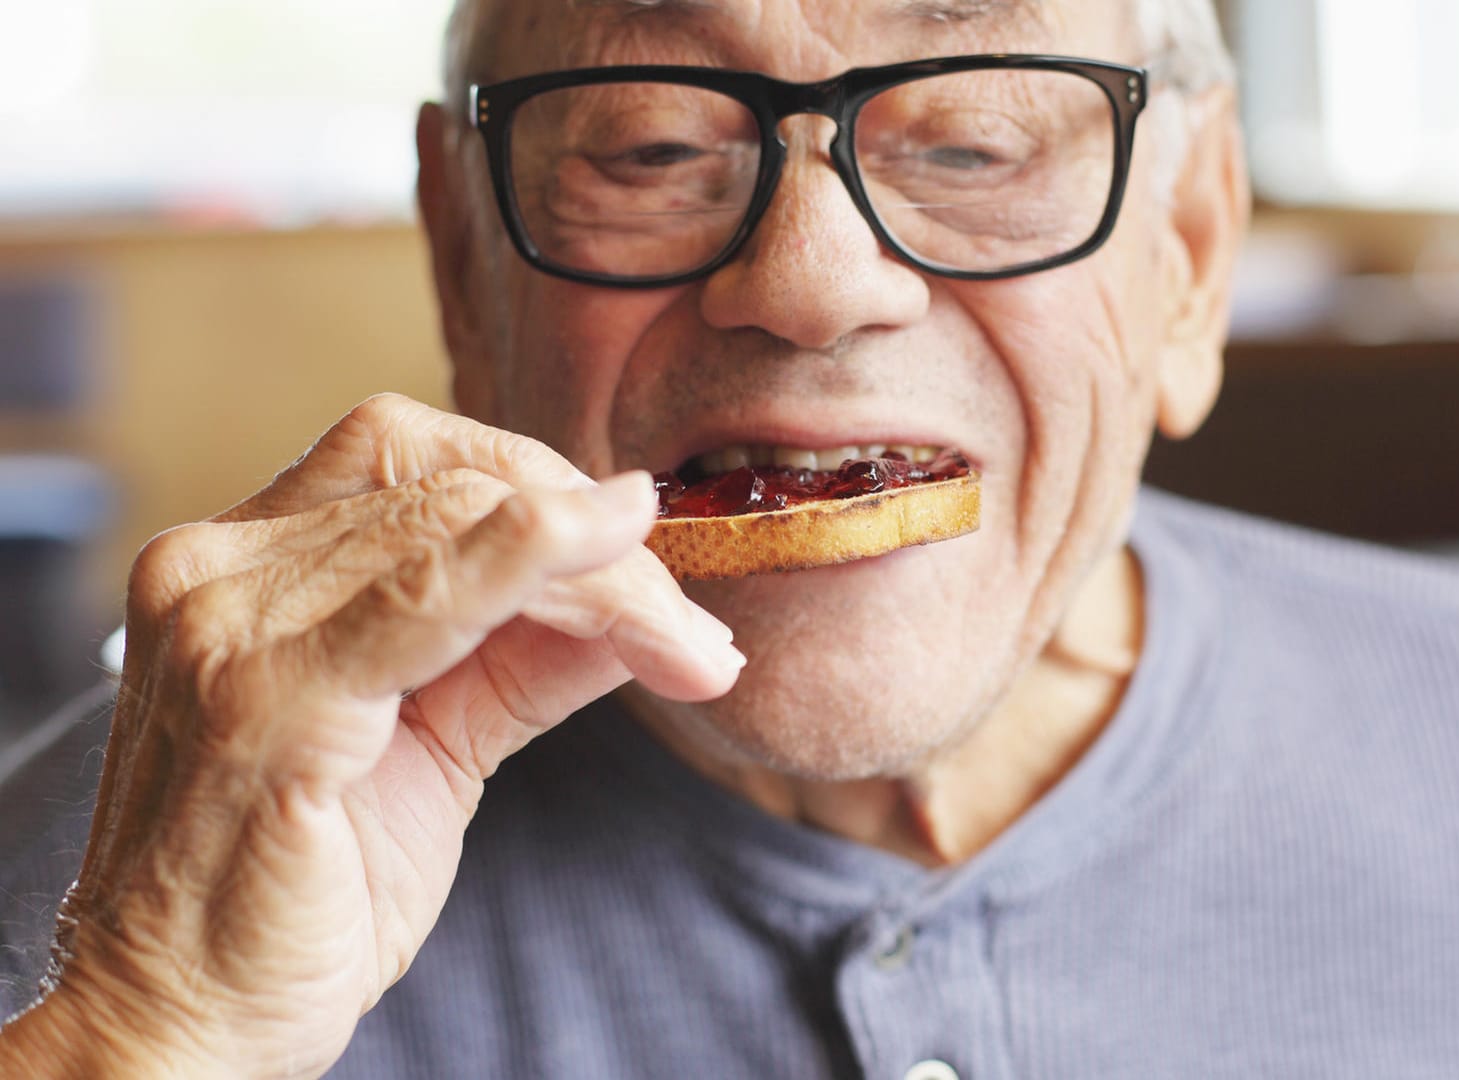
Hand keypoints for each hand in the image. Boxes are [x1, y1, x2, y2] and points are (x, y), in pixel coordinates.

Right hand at [0, 394, 742, 1077]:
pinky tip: (615, 568)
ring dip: (609, 580)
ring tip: (691, 647)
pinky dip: (534, 565)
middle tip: (693, 630)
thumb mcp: (435, 747)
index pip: (412, 455)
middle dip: (601, 545)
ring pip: (464, 528)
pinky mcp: (263, 704)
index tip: (646, 550)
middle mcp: (217, 572)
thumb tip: (639, 597)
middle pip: (453, 485)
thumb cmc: (297, 894)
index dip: (545, 486)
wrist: (186, 1027)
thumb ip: (525, 656)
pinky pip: (425, 599)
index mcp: (243, 566)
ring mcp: (227, 629)